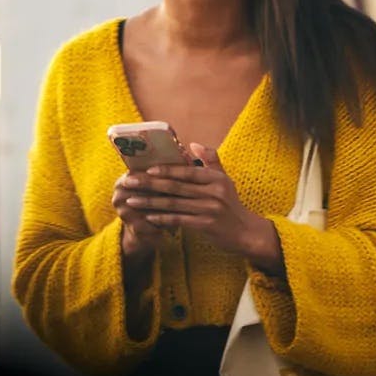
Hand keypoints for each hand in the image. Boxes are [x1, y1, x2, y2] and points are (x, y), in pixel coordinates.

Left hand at [123, 144, 284, 273]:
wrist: (245, 232)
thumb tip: (192, 144)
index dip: (167, 169)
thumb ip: (210, 159)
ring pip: (173, 204)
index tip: (147, 169)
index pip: (187, 171)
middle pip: (176, 187)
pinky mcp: (205, 226)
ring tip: (132, 200)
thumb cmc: (231, 204)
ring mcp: (209, 210)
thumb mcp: (225, 179)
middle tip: (130, 182)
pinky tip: (148, 217)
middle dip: (150, 184)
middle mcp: (213, 193)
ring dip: (150, 202)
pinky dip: (162, 218)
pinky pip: (178, 220)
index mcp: (216, 179)